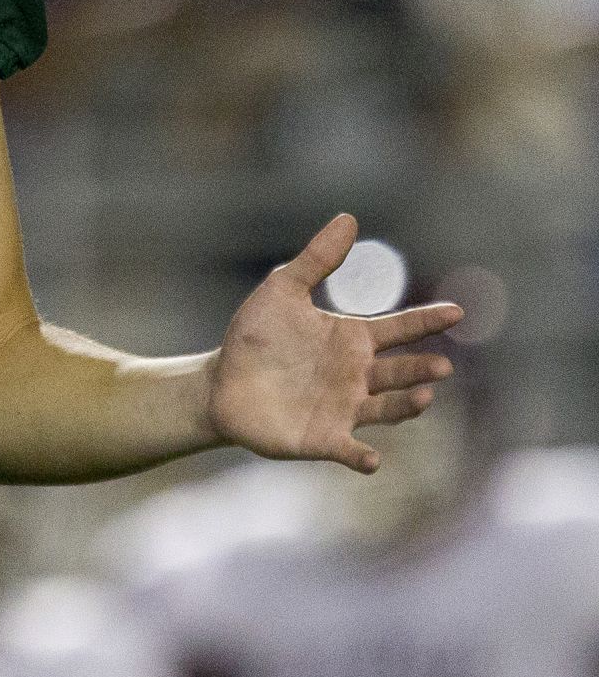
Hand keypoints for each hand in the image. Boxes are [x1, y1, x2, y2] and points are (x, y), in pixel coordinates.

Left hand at [207, 214, 462, 473]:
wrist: (221, 382)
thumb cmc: (255, 337)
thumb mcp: (283, 290)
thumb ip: (317, 259)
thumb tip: (349, 217)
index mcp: (352, 340)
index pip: (399, 330)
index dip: (427, 321)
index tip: (456, 312)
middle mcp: (357, 376)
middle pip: (400, 372)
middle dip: (422, 369)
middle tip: (440, 365)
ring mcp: (344, 409)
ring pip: (386, 409)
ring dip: (406, 405)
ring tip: (424, 395)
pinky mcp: (322, 438)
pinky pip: (349, 450)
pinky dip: (361, 457)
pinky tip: (371, 458)